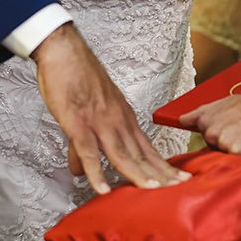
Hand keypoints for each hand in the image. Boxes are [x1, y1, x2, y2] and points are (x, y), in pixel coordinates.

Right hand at [31, 23, 185, 192]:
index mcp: (122, 115)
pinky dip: (96, 172)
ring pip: (121, 154)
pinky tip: (101, 189)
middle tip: (177, 189)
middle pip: (140, 153)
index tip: (176, 178)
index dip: (161, 164)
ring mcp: (98, 123)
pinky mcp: (78, 123)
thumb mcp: (88, 108)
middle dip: (159, 173)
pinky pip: (88, 152)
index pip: (146, 146)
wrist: (63, 50)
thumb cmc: (76, 74)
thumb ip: (84, 141)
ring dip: (137, 174)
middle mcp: (116, 120)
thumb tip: (80, 169)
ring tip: (151, 191)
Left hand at [179, 93, 240, 155]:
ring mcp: (222, 141)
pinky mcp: (235, 150)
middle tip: (235, 129)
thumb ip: (198, 114)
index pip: (197, 131)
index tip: (218, 127)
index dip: (209, 129)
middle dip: (221, 138)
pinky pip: (234, 156)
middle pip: (211, 143)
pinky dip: (240, 152)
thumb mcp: (219, 104)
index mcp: (204, 118)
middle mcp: (211, 131)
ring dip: (231, 146)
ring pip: (222, 150)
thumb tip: (182, 120)